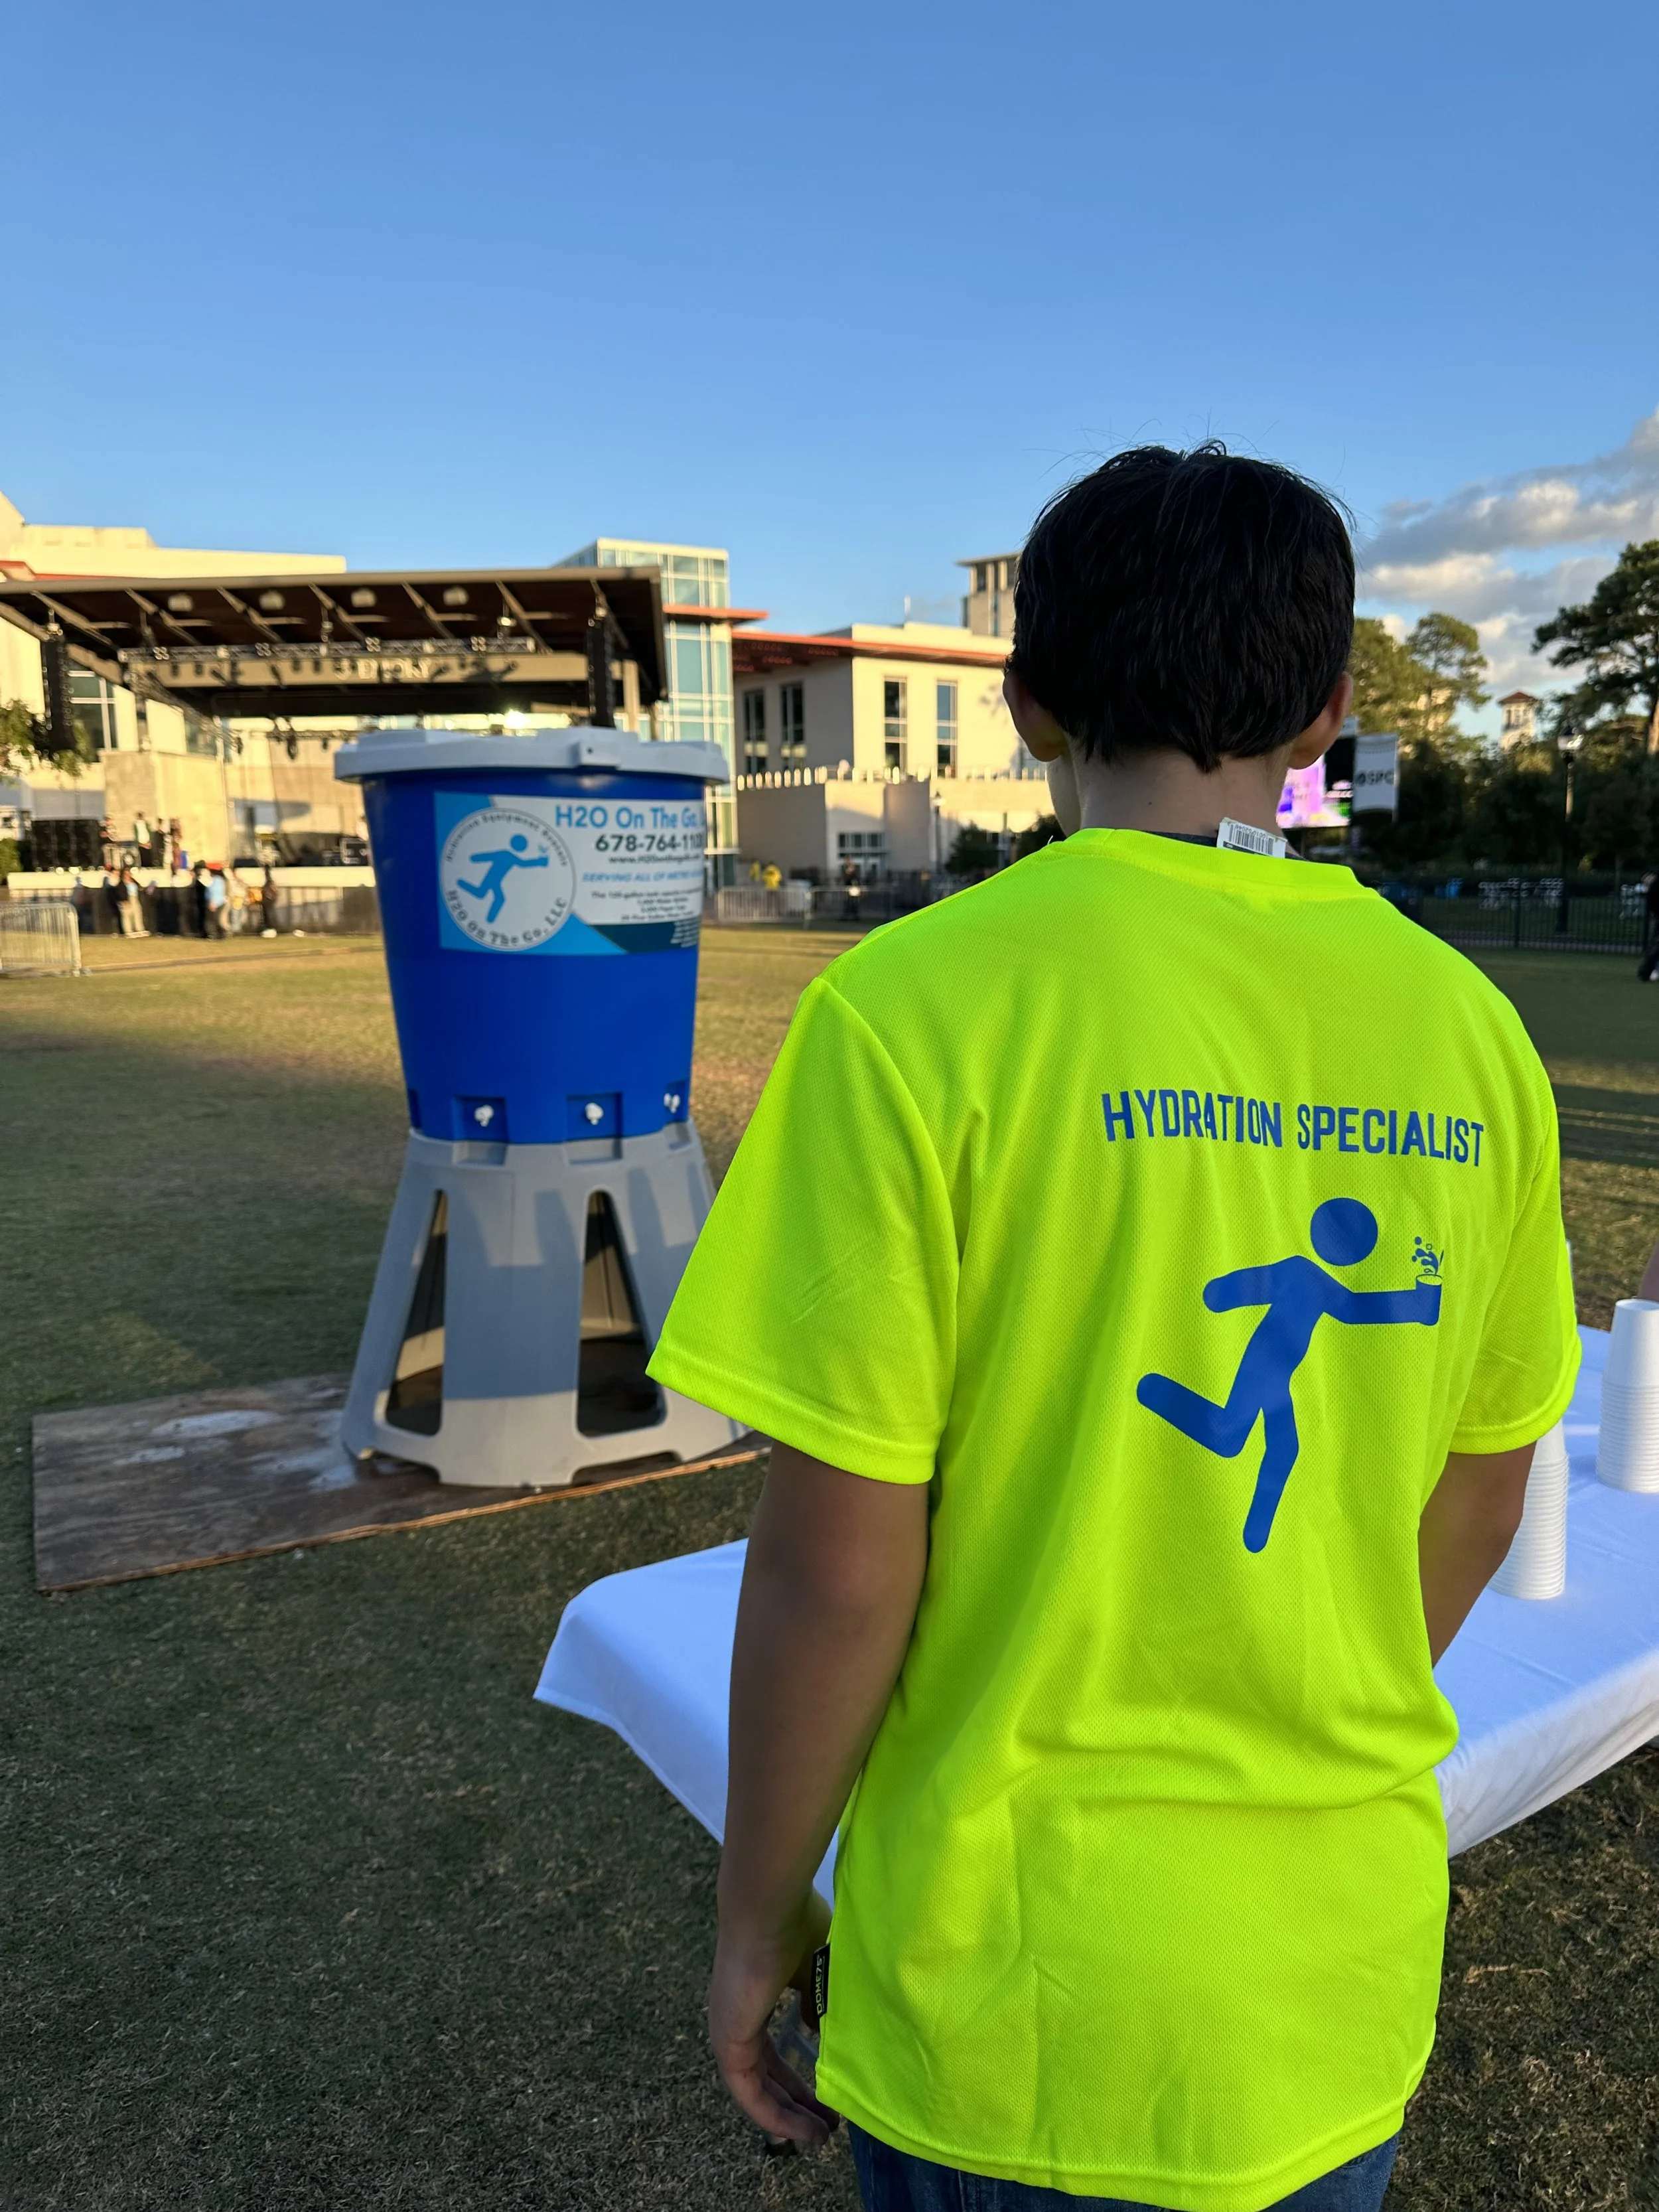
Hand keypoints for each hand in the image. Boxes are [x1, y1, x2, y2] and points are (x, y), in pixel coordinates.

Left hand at [708, 1892, 836, 2145]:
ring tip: (821, 2137)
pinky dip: (774, 2115)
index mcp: (752, 2000)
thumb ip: (811, 1998)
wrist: (767, 1908)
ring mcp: (728, 2032)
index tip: (827, 2098)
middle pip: (766, 2077)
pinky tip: (801, 2131)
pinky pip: (749, 2093)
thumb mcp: (811, 1967)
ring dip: (788, 2117)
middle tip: (828, 2127)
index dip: (797, 2079)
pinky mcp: (727, 2043)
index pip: (771, 2053)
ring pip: (757, 2090)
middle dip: (797, 2104)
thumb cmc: (793, 1926)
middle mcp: (736, 2019)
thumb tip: (812, 2026)